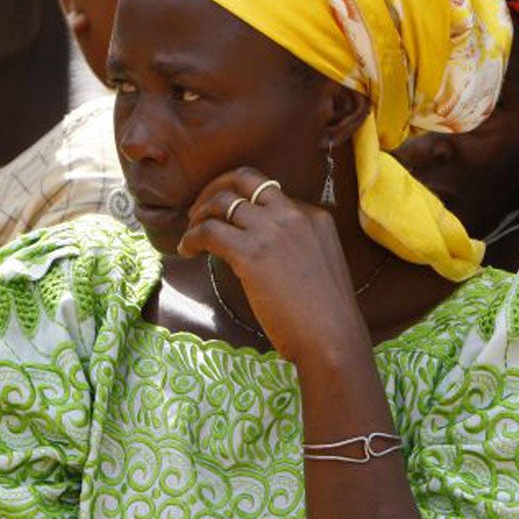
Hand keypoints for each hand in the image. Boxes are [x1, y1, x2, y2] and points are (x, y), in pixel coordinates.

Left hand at [178, 168, 370, 365]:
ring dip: (200, 214)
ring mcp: (271, 230)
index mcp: (313, 216)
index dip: (243, 202)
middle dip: (217, 188)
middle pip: (245, 180)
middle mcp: (292, 214)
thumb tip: (258, 252)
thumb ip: (295, 248)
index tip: (228, 217)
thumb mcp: (318, 266)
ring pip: (222, 201)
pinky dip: (192, 238)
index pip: (270, 192)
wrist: (331, 337)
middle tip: (200, 210)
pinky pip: (209, 231)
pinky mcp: (251, 252)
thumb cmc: (326, 316)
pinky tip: (187, 251)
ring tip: (190, 234)